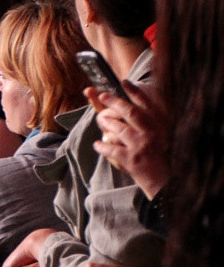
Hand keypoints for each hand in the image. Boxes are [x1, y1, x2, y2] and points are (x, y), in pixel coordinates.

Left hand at [91, 82, 169, 198]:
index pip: (148, 103)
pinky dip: (102, 146)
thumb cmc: (169, 160)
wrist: (170, 184)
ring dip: (106, 123)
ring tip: (100, 121)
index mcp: (162, 126)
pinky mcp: (131, 160)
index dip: (134, 91)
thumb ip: (153, 124)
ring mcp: (141, 146)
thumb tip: (137, 110)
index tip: (124, 82)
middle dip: (113, 101)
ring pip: (117, 128)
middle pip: (129, 111)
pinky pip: (111, 149)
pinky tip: (97, 145)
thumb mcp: (166, 137)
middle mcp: (152, 133)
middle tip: (102, 96)